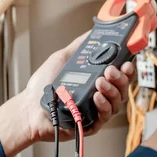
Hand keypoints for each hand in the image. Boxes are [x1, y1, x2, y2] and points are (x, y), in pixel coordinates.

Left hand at [0, 32, 134, 156]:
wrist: (30, 106)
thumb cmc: (43, 85)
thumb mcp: (62, 58)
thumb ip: (79, 46)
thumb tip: (92, 32)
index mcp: (97, 78)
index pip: (121, 73)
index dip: (127, 68)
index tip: (126, 61)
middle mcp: (101, 94)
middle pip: (123, 87)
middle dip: (121, 77)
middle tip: (110, 70)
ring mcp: (97, 109)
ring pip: (118, 101)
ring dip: (112, 90)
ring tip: (100, 82)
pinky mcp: (92, 124)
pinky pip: (106, 115)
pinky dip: (104, 105)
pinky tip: (96, 97)